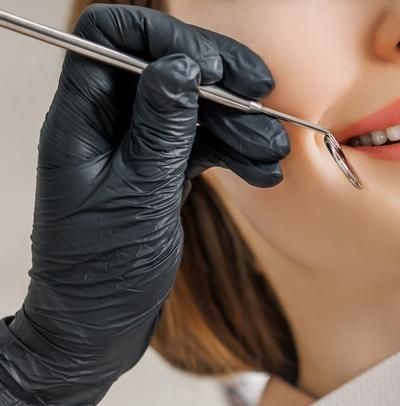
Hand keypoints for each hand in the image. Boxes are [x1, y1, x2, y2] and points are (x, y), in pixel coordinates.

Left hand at [0, 5, 287, 405]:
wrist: (97, 328)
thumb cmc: (99, 272)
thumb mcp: (137, 195)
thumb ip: (161, 128)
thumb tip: (180, 67)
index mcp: (82, 119)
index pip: (113, 38)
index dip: (165, 40)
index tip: (213, 70)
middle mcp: (107, 124)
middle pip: (165, 65)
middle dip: (218, 77)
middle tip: (261, 95)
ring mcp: (136, 147)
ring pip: (193, 106)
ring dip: (238, 122)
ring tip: (272, 151)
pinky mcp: (161, 170)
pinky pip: (204, 142)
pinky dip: (236, 151)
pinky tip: (262, 171)